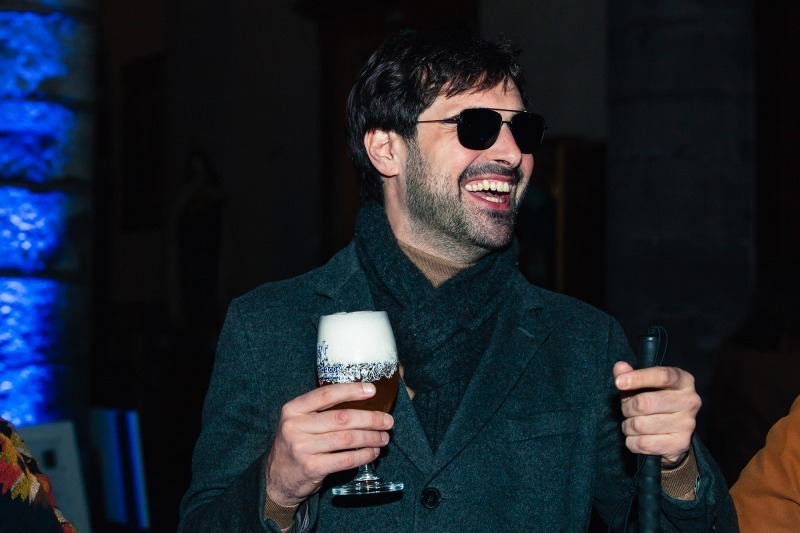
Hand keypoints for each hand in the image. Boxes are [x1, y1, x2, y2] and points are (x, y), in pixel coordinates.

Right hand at [265, 382, 393, 505]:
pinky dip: (364, 455)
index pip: (326, 394)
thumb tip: (362, 400)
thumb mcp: (299, 421)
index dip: (351, 391)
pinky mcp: (311, 468)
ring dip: (371, 438)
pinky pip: (346, 459)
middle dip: (370, 419)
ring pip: (347, 439)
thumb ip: (321, 411)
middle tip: (388, 421)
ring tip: (384, 438)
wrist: (276, 477)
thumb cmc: (296, 443)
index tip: (372, 390)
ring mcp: (302, 448)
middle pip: (341, 418)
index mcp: (293, 409)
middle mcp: (295, 427)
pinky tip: (373, 452)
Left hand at [613, 361, 700, 465]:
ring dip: (628, 426)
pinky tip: (636, 437)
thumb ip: (628, 375)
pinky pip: (643, 444)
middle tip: (627, 410)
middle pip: (645, 403)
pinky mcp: (680, 444)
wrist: (671, 434)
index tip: (619, 382)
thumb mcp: (640, 386)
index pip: (662, 376)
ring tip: (632, 424)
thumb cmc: (653, 402)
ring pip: (640, 425)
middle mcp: (690, 401)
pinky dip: (632, 441)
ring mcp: (687, 424)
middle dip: (627, 408)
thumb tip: (620, 367)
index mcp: (684, 381)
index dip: (639, 378)